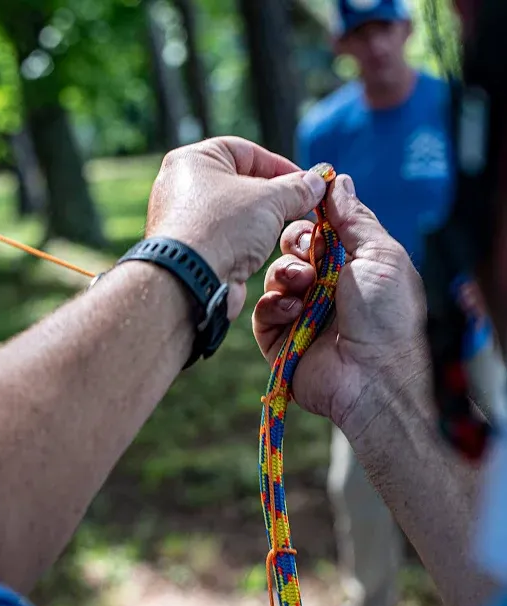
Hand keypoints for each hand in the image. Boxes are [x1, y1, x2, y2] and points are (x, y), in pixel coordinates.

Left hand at [146, 136, 326, 318]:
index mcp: (194, 160)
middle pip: (241, 184)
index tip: (307, 183)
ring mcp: (185, 221)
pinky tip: (262, 252)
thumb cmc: (224, 227)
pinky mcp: (191, 252)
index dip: (281, 166)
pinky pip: (226, 240)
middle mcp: (182, 187)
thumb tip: (317, 183)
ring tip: (284, 231)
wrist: (189, 282)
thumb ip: (297, 188)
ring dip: (262, 223)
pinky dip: (246, 244)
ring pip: (235, 216)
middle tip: (300, 207)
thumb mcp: (269, 200)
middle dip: (274, 197)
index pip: (246, 151)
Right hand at [253, 174, 427, 433]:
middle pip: (293, 248)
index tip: (308, 205)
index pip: (321, 231)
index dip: (312, 217)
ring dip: (286, 273)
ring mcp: (301, 315)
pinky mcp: (280, 341)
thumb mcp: (381, 256)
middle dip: (296, 242)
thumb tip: (338, 182)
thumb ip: (356, 218)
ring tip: (304, 286)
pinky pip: (262, 311)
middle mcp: (325, 289)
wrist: (373, 377)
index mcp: (352, 268)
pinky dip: (273, 305)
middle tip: (309, 252)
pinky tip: (292, 310)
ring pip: (274, 276)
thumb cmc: (387, 317)